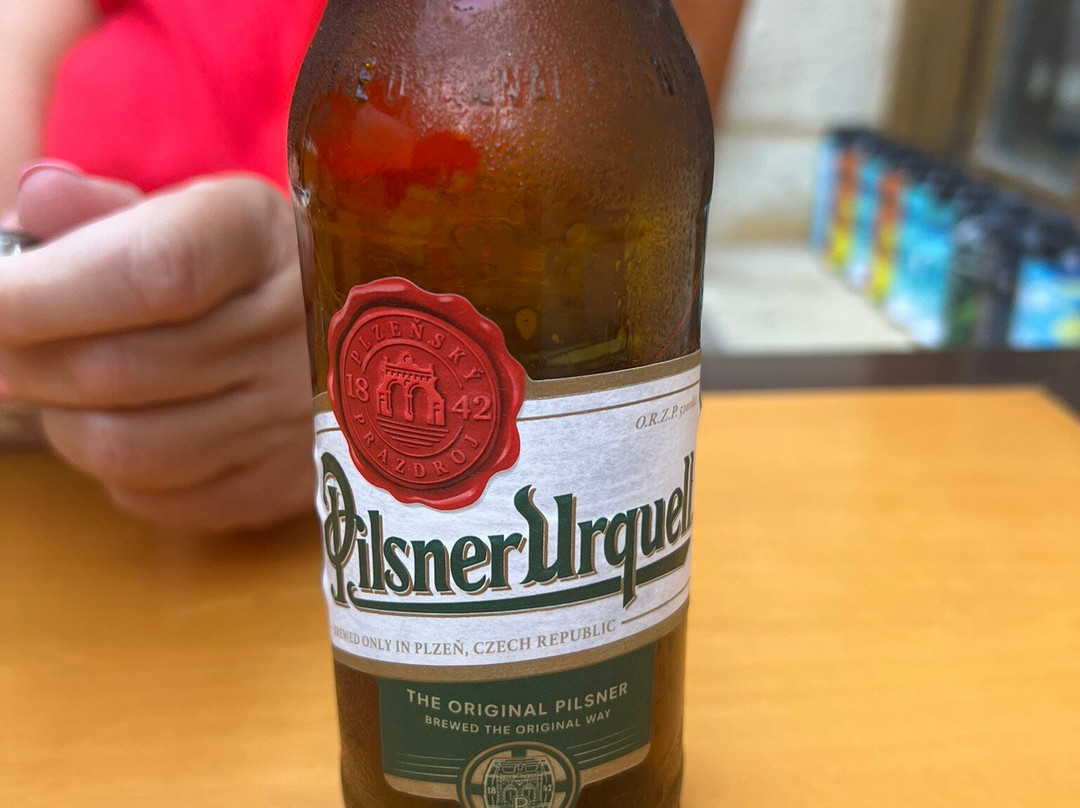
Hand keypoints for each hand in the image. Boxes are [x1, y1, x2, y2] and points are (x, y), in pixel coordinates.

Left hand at [0, 165, 313, 529]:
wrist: (363, 341)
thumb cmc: (251, 271)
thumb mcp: (199, 215)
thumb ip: (106, 210)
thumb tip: (31, 206)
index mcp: (262, 238)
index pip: (154, 271)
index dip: (47, 292)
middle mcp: (292, 330)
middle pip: (119, 368)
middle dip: (20, 361)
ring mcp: (294, 418)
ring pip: (126, 447)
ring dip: (62, 422)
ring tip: (61, 390)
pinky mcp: (284, 485)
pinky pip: (158, 498)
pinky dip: (114, 470)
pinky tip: (126, 427)